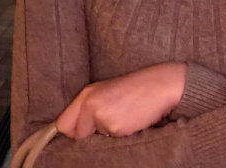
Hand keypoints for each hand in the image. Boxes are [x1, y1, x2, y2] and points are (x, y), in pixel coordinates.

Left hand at [56, 61, 187, 139]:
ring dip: (107, 135)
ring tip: (125, 117)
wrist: (162, 84)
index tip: (83, 134)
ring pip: (95, 141)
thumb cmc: (138, 89)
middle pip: (76, 136)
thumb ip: (90, 109)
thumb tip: (76, 133)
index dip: (74, 132)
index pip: (63, 124)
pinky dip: (121, 136)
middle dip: (89, 136)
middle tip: (110, 123)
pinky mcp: (114, 127)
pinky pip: (111, 141)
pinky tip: (132, 120)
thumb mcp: (108, 93)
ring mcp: (101, 115)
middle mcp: (89, 103)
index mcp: (87, 93)